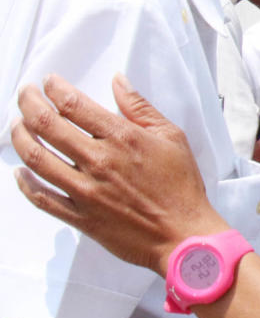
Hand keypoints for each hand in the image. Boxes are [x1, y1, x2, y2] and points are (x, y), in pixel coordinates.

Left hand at [11, 74, 224, 274]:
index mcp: (122, 138)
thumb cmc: (181, 187)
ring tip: (17, 125)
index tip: (48, 82)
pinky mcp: (81, 217)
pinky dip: (25, 184)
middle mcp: (98, 161)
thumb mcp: (171, 137)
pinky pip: (43, 199)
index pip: (74, 105)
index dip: (54, 88)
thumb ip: (140, 107)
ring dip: (21, 136)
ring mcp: (86, 191)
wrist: (183, 235)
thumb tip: (118, 81)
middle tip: (24, 94)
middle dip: (29, 103)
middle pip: (48, 125)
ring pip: (37, 158)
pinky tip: (19, 172)